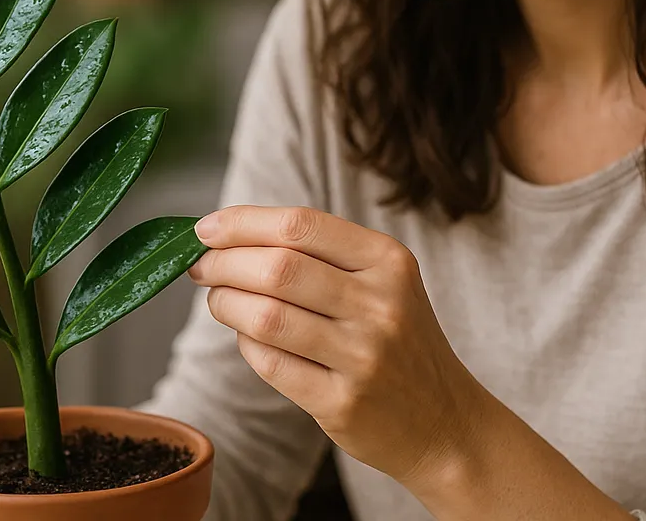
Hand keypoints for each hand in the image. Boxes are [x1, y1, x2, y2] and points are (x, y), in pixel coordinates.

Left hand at [187, 206, 490, 491]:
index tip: (207, 228)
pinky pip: (270, 364)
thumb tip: (230, 236)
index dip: (243, 223)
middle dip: (224, 263)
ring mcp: (364, 356)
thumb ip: (321, 256)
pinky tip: (248, 338)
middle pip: (278, 267)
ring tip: (219, 300)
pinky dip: (246, 345)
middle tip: (201, 267)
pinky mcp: (343, 403)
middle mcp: (381, 304)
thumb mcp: (385, 283)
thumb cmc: (399, 341)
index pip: (301, 225)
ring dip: (225, 304)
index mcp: (389, 261)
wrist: (445, 422)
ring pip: (266, 317)